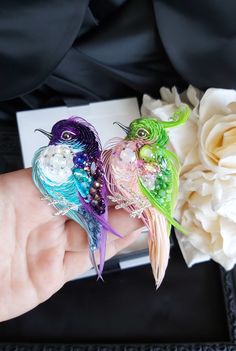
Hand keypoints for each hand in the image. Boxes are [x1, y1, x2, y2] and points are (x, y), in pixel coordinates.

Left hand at [0, 168, 141, 321]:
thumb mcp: (12, 193)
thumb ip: (47, 178)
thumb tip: (75, 159)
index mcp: (34, 191)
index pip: (77, 177)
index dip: (102, 172)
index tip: (125, 166)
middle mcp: (45, 217)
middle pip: (90, 204)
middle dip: (118, 197)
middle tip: (143, 189)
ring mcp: (51, 245)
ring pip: (94, 230)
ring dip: (121, 219)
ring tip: (145, 208)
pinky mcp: (54, 273)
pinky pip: (88, 256)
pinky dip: (112, 245)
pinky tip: (131, 231)